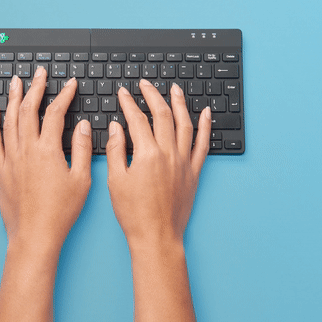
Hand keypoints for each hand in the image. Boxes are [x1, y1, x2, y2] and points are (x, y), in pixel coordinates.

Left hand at [0, 67, 92, 251]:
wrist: (35, 235)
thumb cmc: (60, 212)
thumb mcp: (81, 180)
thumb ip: (80, 148)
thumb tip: (81, 126)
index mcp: (48, 150)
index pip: (56, 113)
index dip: (64, 95)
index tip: (70, 84)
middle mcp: (26, 150)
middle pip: (29, 109)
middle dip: (35, 87)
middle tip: (39, 73)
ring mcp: (11, 158)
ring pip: (10, 119)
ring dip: (14, 98)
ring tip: (17, 82)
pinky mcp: (0, 169)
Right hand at [105, 79, 210, 250]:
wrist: (157, 237)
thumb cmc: (134, 214)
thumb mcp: (115, 181)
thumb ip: (116, 150)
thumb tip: (116, 126)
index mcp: (147, 155)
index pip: (137, 119)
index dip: (128, 103)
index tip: (123, 93)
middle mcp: (169, 154)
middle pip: (162, 115)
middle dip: (152, 95)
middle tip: (145, 84)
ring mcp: (184, 162)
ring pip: (185, 124)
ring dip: (179, 103)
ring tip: (174, 89)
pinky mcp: (194, 172)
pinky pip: (203, 144)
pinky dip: (206, 126)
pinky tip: (206, 113)